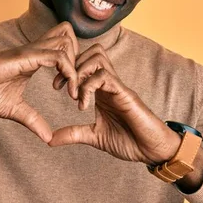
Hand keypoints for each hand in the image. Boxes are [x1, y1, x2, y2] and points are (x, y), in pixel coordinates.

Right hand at [0, 22, 79, 142]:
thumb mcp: (14, 109)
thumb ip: (33, 120)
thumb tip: (48, 138)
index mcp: (35, 60)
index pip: (64, 50)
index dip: (75, 70)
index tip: (74, 95)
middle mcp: (35, 51)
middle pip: (69, 37)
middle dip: (81, 60)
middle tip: (78, 87)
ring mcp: (31, 52)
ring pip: (66, 42)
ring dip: (76, 66)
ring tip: (73, 90)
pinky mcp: (25, 57)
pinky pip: (57, 57)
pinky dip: (68, 72)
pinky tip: (64, 90)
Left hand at [48, 44, 181, 164]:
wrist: (153, 150)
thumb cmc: (130, 141)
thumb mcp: (95, 137)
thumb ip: (74, 134)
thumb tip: (50, 139)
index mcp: (101, 90)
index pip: (84, 63)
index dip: (67, 69)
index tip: (56, 86)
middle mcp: (109, 83)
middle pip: (90, 52)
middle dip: (71, 65)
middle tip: (60, 86)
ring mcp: (117, 86)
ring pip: (97, 57)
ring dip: (80, 72)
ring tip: (73, 94)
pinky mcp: (125, 93)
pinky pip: (104, 77)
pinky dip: (88, 87)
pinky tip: (83, 105)